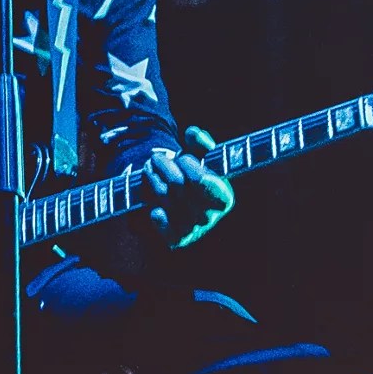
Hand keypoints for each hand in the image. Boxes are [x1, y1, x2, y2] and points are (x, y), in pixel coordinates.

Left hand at [144, 128, 232, 249]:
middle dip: (164, 166)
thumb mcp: (200, 158)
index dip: (186, 163)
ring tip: (149, 169)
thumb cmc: (194, 177)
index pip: (199, 178)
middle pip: (177, 185)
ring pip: (164, 198)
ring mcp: (193, 229)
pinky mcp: (177, 240)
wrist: (183, 206)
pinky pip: (161, 223)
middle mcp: (210, 216)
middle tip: (156, 158)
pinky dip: (156, 213)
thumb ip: (199, 143)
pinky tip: (155, 207)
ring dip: (152, 179)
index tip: (181, 156)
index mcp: (224, 197)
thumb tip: (192, 133)